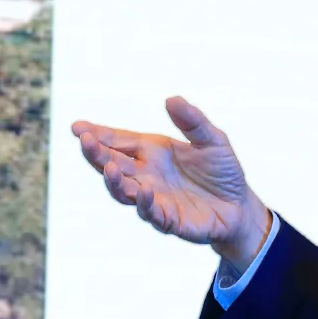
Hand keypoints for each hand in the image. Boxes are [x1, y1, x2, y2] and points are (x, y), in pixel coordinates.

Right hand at [71, 97, 271, 270]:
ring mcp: (154, 198)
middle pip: (112, 164)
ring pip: (124, 192)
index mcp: (152, 151)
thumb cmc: (222, 171)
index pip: (118, 141)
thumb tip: (171, 99)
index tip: (77, 127)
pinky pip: (151, 213)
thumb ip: (193, 121)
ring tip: (109, 168)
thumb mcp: (213, 140)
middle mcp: (146, 174)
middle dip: (96, 154)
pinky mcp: (168, 220)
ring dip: (114, 181)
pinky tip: (144, 191)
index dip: (97, 134)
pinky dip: (145, 203)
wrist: (240, 206)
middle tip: (85, 141)